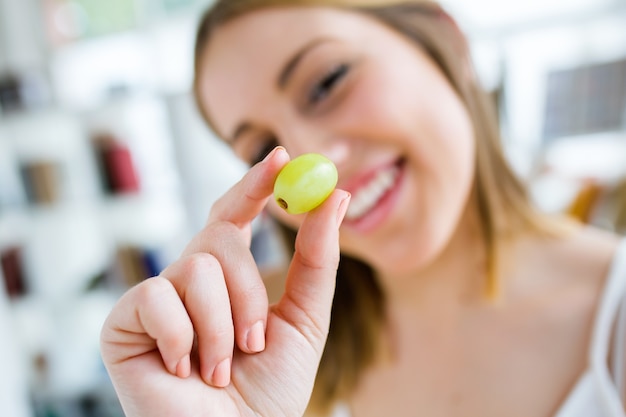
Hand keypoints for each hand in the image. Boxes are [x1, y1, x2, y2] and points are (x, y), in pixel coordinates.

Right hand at [100, 146, 350, 416]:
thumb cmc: (270, 389)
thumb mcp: (305, 317)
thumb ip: (318, 257)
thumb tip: (337, 195)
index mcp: (227, 276)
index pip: (236, 214)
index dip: (255, 183)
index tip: (279, 156)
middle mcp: (189, 279)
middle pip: (219, 235)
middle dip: (248, 289)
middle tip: (256, 339)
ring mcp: (155, 298)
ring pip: (195, 267)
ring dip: (221, 326)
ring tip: (220, 369)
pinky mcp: (123, 322)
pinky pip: (156, 297)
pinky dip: (181, 338)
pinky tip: (181, 369)